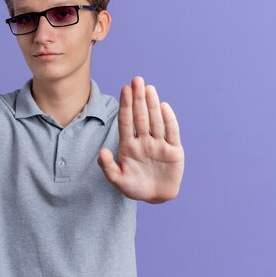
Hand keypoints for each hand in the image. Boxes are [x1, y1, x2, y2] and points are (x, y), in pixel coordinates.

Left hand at [98, 76, 184, 203]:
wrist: (155, 196)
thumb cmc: (134, 187)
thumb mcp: (118, 180)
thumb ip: (108, 167)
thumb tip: (102, 152)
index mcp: (128, 145)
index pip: (126, 121)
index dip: (125, 105)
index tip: (124, 89)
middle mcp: (144, 141)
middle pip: (140, 116)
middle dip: (138, 98)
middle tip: (136, 80)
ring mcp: (159, 144)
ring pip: (155, 121)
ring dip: (152, 104)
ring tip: (148, 88)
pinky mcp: (174, 150)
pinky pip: (171, 132)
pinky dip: (168, 120)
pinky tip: (163, 106)